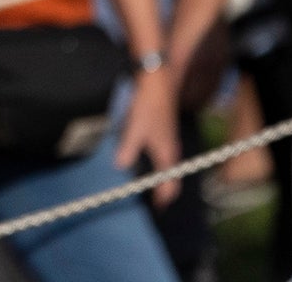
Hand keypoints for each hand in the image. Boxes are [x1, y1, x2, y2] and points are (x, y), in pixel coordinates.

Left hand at [115, 70, 182, 200]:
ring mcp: (169, 141)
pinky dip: (158, 165)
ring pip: (168, 166)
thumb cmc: (148, 107)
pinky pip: (164, 156)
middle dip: (163, 191)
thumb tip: (120, 167)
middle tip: (152, 201)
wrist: (158, 84)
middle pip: (171, 178)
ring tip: (147, 186)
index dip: (164, 198)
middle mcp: (171, 150)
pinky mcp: (164, 133)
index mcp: (166, 154)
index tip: (156, 209)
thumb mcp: (134, 130)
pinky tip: (145, 162)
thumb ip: (127, 150)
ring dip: (161, 178)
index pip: (171, 185)